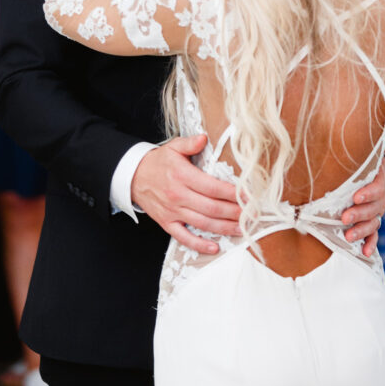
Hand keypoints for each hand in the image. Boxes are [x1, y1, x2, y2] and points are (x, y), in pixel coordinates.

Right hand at [132, 134, 241, 254]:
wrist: (133, 177)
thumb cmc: (157, 162)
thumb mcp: (173, 147)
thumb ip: (190, 143)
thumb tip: (204, 138)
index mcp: (182, 176)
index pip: (212, 187)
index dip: (232, 193)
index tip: (248, 196)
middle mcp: (178, 195)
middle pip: (211, 208)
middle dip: (234, 212)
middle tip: (252, 215)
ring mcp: (172, 211)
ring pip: (202, 223)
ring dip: (224, 228)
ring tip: (242, 229)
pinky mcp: (167, 223)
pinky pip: (184, 237)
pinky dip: (199, 245)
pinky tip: (214, 247)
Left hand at [340, 131, 384, 256]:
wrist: (364, 178)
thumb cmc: (362, 165)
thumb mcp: (369, 155)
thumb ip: (378, 146)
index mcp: (378, 182)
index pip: (376, 188)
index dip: (367, 193)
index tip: (355, 196)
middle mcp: (379, 200)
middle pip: (373, 209)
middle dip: (359, 214)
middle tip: (344, 217)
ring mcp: (375, 213)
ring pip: (372, 223)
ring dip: (362, 230)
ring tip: (348, 236)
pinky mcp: (370, 224)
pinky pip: (373, 235)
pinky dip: (370, 244)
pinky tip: (365, 252)